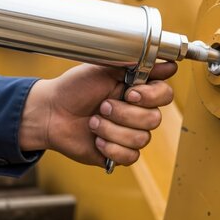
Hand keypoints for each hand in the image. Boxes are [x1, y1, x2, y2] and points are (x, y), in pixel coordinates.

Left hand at [20, 62, 176, 166]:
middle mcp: (137, 112)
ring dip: (112, 130)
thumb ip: (134, 64)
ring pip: (141, 138)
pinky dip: (111, 148)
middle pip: (154, 119)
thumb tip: (167, 62)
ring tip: (93, 122)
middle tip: (101, 106)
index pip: (164, 93)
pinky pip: (130, 156)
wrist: (51, 112)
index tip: (130, 92)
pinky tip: (96, 140)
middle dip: (124, 114)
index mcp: (137, 90)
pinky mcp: (120, 153)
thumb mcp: (102, 68)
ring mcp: (129, 133)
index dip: (151, 95)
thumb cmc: (74, 87)